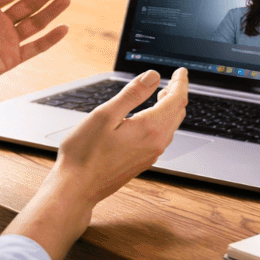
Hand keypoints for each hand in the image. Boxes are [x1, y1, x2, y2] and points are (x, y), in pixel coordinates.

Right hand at [54, 67, 189, 204]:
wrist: (77, 188)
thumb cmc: (85, 152)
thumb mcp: (105, 114)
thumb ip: (132, 94)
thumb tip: (154, 77)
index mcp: (150, 128)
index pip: (176, 100)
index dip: (181, 82)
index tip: (181, 71)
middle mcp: (156, 143)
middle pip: (177, 113)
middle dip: (178, 94)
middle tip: (174, 80)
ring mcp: (150, 155)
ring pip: (171, 126)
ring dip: (171, 108)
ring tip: (163, 96)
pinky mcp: (142, 162)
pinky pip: (161, 138)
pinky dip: (163, 122)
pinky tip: (150, 119)